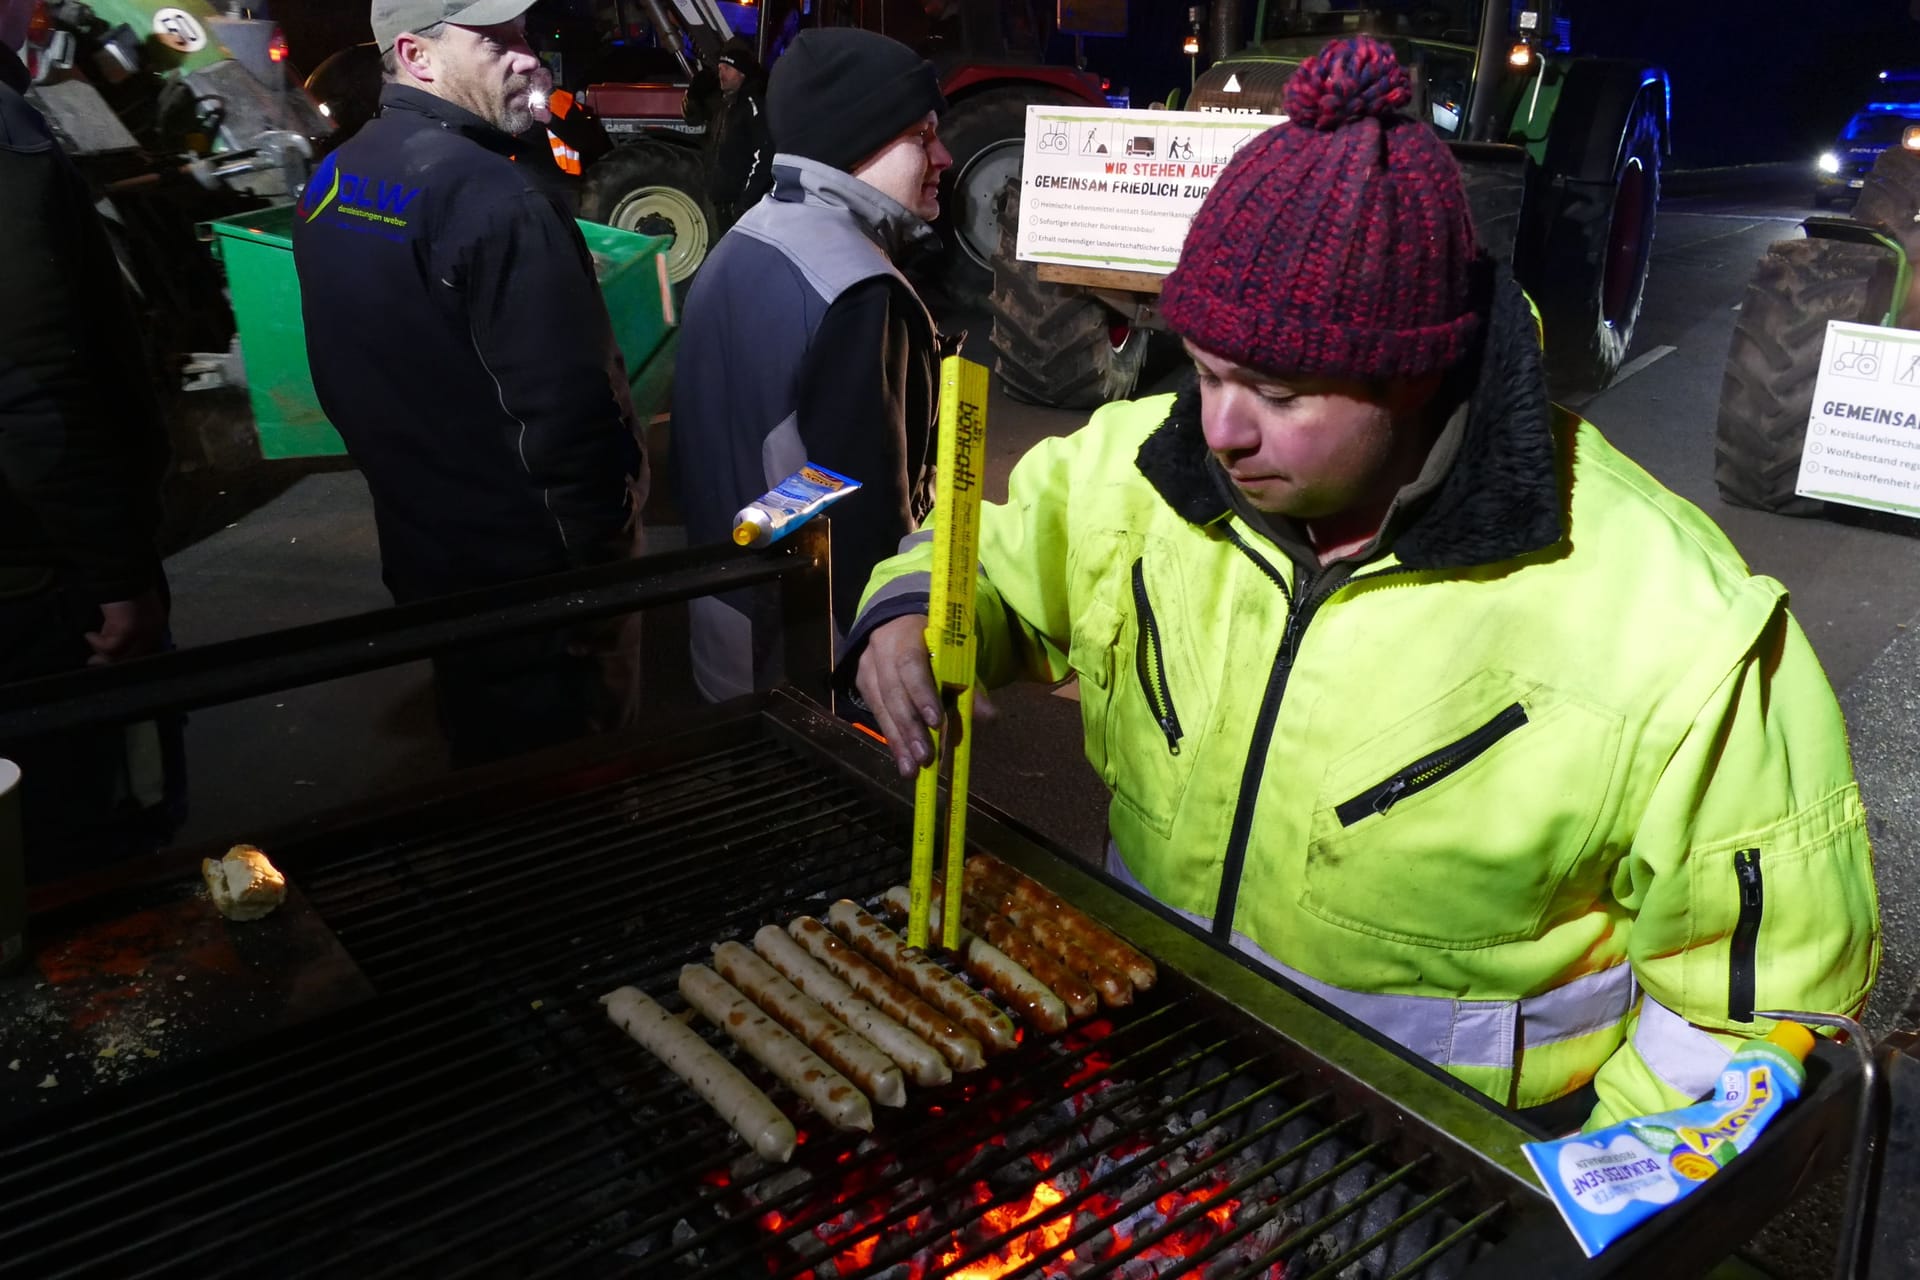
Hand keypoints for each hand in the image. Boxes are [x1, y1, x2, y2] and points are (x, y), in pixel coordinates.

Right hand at [85, 590, 166, 664]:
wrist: (119, 572)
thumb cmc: (121, 590)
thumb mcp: (129, 612)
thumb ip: (128, 627)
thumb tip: (113, 649)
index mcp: (158, 626)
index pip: (147, 652)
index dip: (127, 659)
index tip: (108, 661)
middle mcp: (155, 631)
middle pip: (135, 657)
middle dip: (112, 661)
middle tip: (93, 662)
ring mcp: (143, 632)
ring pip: (122, 655)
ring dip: (102, 653)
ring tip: (90, 647)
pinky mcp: (128, 630)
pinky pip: (110, 647)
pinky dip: (96, 643)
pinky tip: (89, 635)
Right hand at [854, 614, 995, 776]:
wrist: (899, 626)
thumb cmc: (935, 644)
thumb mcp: (955, 657)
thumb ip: (969, 687)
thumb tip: (989, 718)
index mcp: (907, 634)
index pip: (911, 665)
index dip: (922, 694)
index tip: (936, 722)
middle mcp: (881, 650)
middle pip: (893, 692)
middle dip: (910, 728)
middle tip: (925, 757)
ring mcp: (868, 668)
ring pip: (881, 708)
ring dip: (899, 741)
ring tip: (912, 769)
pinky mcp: (863, 685)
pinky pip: (878, 715)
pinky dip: (893, 740)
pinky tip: (903, 761)